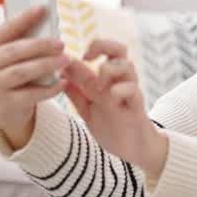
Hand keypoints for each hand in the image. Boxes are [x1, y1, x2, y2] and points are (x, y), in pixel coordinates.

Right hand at [0, 6, 69, 149]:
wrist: (11, 108)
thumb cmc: (19, 71)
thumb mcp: (19, 54)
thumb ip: (29, 37)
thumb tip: (48, 16)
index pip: (6, 29)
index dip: (24, 18)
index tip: (43, 8)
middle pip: (14, 51)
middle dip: (39, 45)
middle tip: (62, 43)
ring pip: (21, 72)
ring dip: (45, 65)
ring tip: (66, 60)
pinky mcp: (7, 103)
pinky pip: (30, 95)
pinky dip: (49, 89)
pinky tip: (63, 83)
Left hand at [62, 39, 169, 177]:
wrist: (134, 151)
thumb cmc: (113, 129)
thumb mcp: (87, 110)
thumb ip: (76, 93)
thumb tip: (59, 74)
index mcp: (107, 81)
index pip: (98, 53)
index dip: (80, 51)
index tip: (63, 59)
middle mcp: (119, 82)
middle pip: (118, 49)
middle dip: (101, 45)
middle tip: (87, 56)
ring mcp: (129, 93)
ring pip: (126, 65)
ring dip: (108, 70)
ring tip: (98, 87)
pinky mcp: (137, 107)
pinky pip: (133, 90)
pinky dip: (120, 90)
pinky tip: (111, 98)